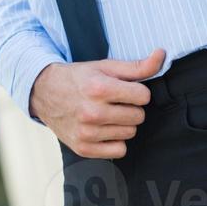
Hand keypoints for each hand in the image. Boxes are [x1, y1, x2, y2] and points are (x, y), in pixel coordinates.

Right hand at [29, 49, 165, 158]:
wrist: (44, 93)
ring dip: (123, 124)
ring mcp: (87, 133)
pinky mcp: (83, 148)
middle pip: (138, 116)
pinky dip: (115, 141)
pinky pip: (119, 150)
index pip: (143, 96)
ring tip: (106, 113)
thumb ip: (137, 66)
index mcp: (98, 88)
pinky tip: (103, 129)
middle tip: (113, 101)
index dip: (136, 91)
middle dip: (130, 107)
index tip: (124, 89)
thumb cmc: (79, 78)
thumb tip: (162, 54)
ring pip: (130, 133)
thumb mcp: (105, 67)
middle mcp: (92, 112)